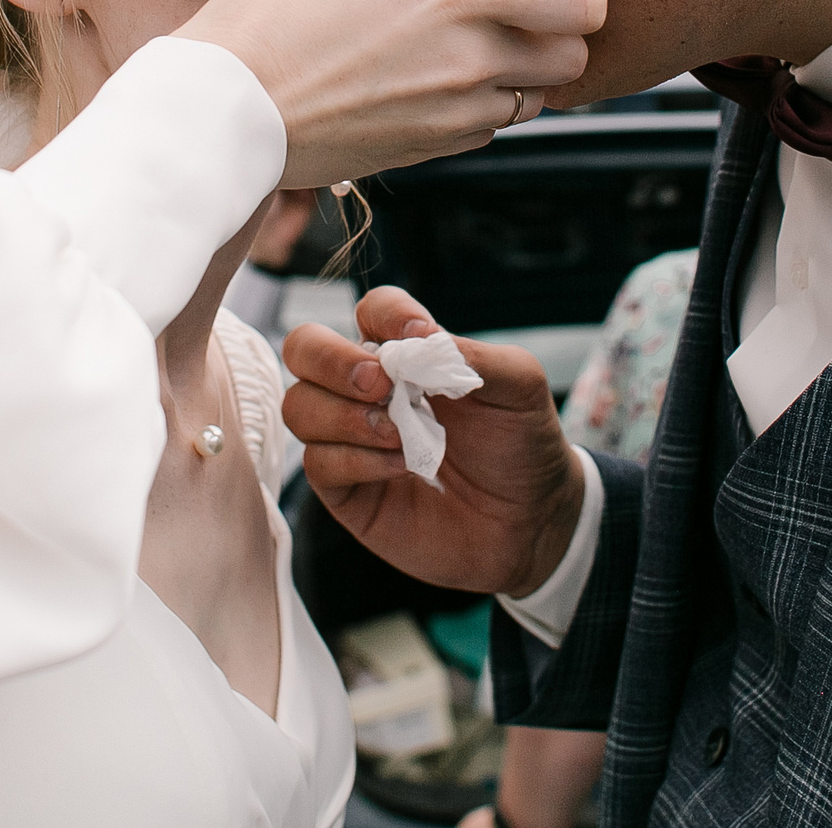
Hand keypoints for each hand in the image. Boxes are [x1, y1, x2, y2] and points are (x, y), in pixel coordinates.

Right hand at [176, 0, 605, 188]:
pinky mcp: (432, 151)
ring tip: (463, 40)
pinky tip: (428, 76)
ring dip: (519, 66)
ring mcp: (455, 115)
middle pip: (575, 54)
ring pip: (537, 95)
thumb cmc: (265, 19)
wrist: (220, 113)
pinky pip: (490, 125)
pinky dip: (478, 101)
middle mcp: (472, 59)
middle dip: (554, 25)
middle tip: (506, 0)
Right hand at [283, 286, 583, 597]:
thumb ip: (471, 355)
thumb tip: (419, 343)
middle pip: (305, 348)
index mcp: (408, 354)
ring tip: (397, 435)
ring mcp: (351, 438)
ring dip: (344, 415)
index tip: (420, 335)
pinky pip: (316, 463)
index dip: (386, 314)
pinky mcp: (346, 490)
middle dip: (332, 360)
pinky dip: (355, 460)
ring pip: (300, 406)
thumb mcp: (518, 385)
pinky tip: (399, 467)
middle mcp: (369, 389)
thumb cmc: (522, 445)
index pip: (371, 310)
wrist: (532, 521)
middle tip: (381, 385)